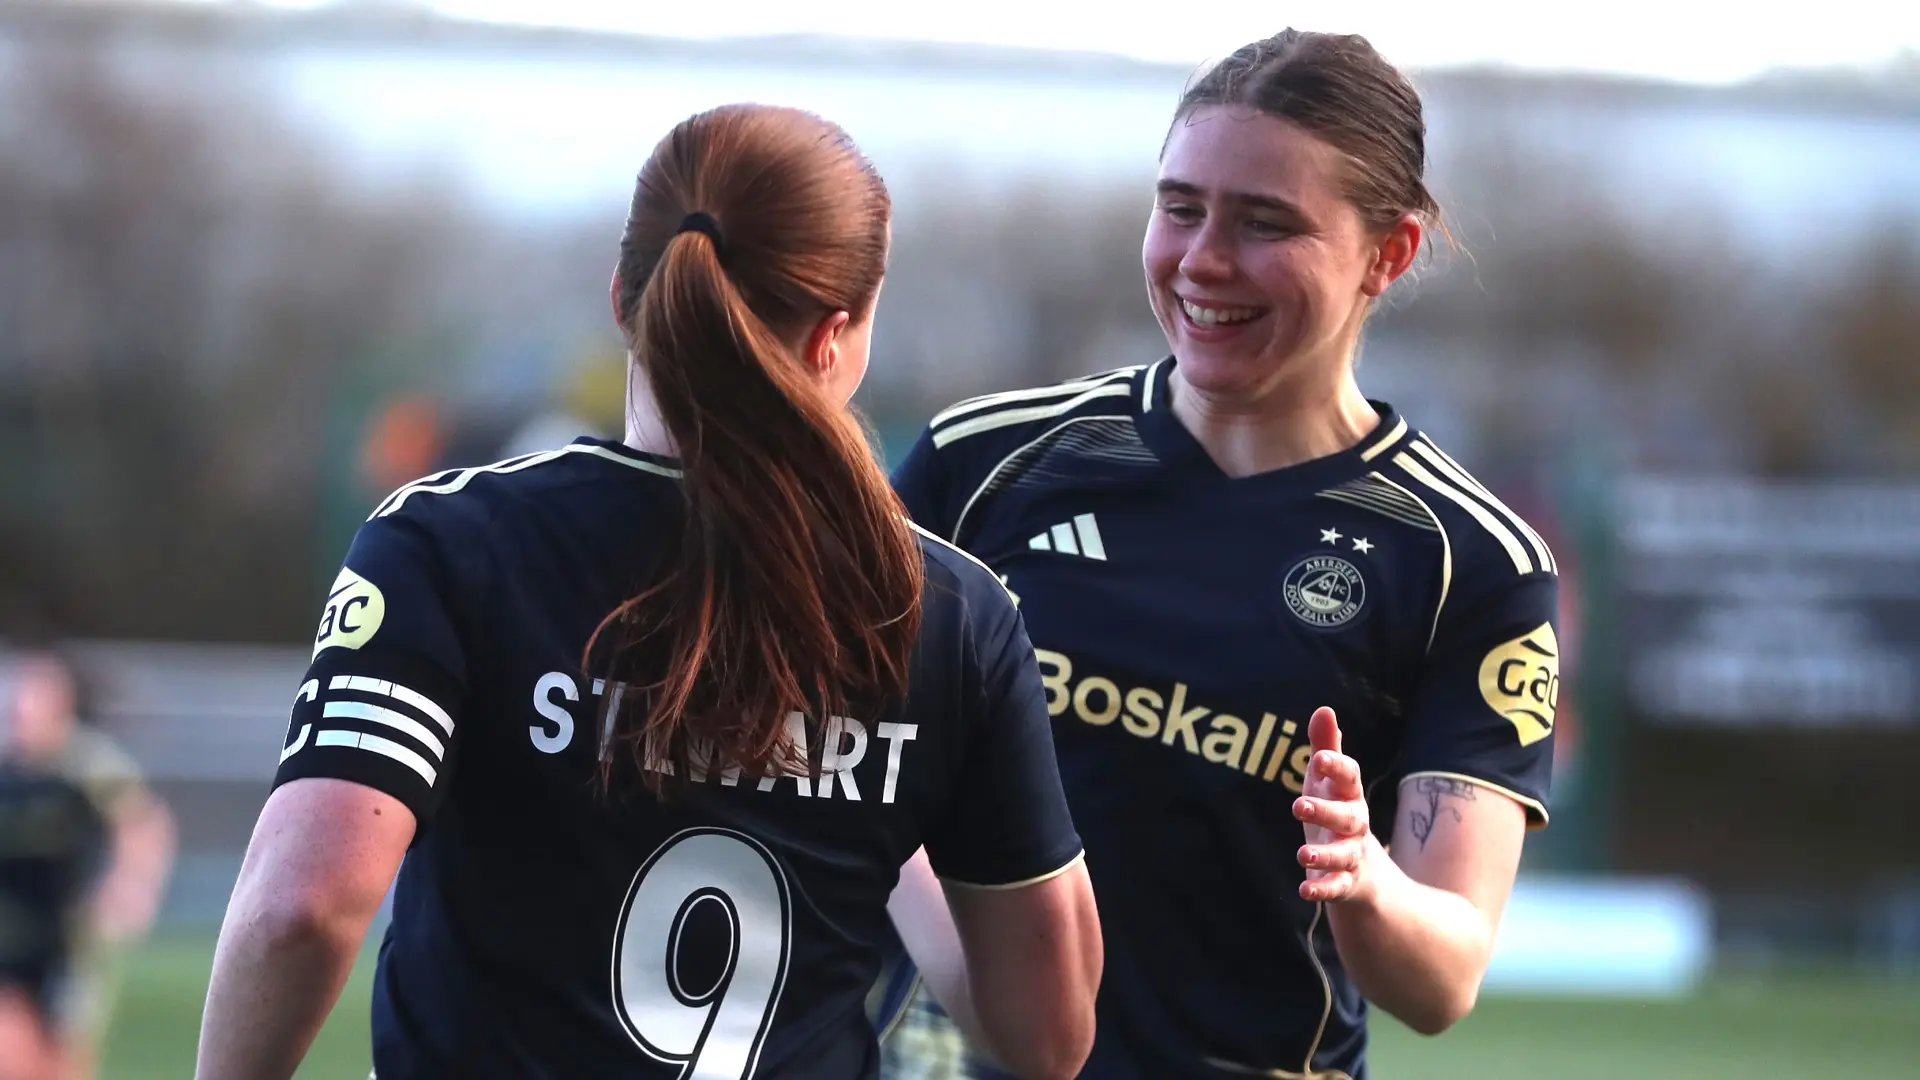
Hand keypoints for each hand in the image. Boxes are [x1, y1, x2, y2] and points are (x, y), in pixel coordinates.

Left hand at [1292, 707, 1378, 904]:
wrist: (1363, 868)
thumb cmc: (1337, 811)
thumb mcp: (1328, 782)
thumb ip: (1326, 748)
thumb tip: (1324, 709)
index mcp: (1350, 796)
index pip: (1349, 778)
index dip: (1336, 767)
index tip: (1317, 759)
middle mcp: (1355, 825)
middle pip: (1347, 817)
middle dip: (1325, 812)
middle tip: (1298, 806)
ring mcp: (1351, 855)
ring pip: (1343, 856)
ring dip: (1324, 856)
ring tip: (1302, 855)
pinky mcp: (1344, 883)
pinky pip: (1337, 887)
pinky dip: (1323, 889)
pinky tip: (1304, 891)